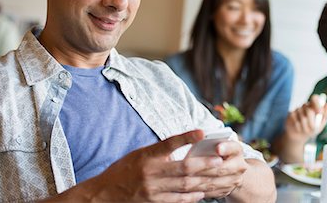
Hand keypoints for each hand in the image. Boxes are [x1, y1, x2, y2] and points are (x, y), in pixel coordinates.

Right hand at [81, 130, 230, 202]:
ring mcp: (153, 190)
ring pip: (184, 186)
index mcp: (147, 156)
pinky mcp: (154, 202)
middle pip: (183, 168)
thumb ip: (160, 151)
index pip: (169, 144)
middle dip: (204, 164)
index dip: (186, 137)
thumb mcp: (140, 154)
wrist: (106, 193)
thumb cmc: (125, 170)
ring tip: (218, 175)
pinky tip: (203, 192)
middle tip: (220, 160)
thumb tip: (183, 145)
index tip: (202, 132)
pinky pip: (178, 200)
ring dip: (203, 180)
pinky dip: (192, 196)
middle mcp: (151, 173)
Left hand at [191, 139, 248, 198]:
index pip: (233, 148)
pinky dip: (197, 190)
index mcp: (236, 150)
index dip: (226, 148)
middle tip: (187, 167)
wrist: (231, 168)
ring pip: (213, 183)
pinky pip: (210, 193)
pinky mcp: (226, 191)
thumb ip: (209, 141)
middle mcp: (239, 166)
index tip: (218, 148)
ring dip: (197, 182)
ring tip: (183, 178)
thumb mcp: (218, 142)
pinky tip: (187, 188)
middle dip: (203, 169)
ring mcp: (234, 181)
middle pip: (221, 169)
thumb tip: (196, 138)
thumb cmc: (219, 150)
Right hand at [284, 94, 326, 141]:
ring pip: (302, 117)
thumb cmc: (312, 128)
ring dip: (306, 126)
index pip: (315, 98)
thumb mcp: (320, 123)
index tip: (321, 113)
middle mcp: (305, 106)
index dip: (318, 104)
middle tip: (313, 128)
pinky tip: (299, 129)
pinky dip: (299, 127)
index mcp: (313, 106)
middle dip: (312, 121)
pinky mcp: (290, 114)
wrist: (299, 135)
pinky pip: (296, 121)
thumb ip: (325, 113)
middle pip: (309, 110)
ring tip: (306, 131)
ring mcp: (297, 110)